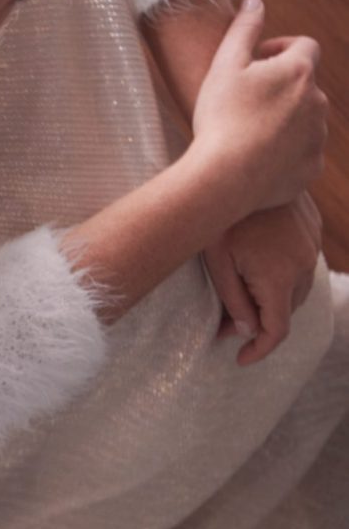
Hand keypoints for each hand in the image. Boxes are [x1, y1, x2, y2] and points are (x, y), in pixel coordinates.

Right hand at [190, 0, 327, 215]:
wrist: (225, 179)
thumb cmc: (221, 119)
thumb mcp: (223, 67)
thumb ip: (243, 30)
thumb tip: (255, 1)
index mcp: (298, 72)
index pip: (304, 46)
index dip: (281, 48)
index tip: (258, 61)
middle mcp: (317, 102)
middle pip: (304, 86)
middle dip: (281, 88)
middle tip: (245, 102)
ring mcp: (316, 138)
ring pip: (306, 121)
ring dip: (284, 121)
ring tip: (248, 134)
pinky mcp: (311, 169)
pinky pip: (302, 156)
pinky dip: (285, 154)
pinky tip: (257, 160)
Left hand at [203, 192, 322, 365]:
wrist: (242, 170)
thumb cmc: (221, 219)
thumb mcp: (217, 264)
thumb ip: (234, 301)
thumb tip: (247, 331)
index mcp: (278, 277)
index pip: (276, 330)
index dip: (259, 350)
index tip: (240, 359)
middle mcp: (302, 265)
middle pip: (285, 311)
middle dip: (259, 324)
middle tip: (225, 326)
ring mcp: (311, 246)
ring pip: (296, 290)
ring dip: (272, 301)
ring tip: (239, 299)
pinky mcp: (311, 230)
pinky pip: (301, 266)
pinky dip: (282, 278)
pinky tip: (257, 269)